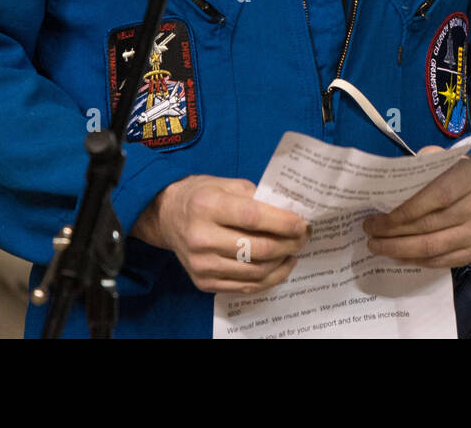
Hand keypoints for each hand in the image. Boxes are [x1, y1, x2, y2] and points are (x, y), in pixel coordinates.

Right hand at [132, 175, 309, 293]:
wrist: (167, 216)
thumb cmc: (201, 196)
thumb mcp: (226, 184)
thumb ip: (257, 197)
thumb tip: (291, 212)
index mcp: (207, 206)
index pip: (253, 218)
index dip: (283, 223)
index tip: (302, 224)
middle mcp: (201, 237)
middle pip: (257, 249)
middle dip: (288, 244)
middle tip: (303, 237)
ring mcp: (201, 264)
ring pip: (255, 272)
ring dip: (282, 263)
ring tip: (293, 250)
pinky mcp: (203, 282)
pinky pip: (244, 287)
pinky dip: (269, 279)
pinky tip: (279, 266)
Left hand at [363, 154, 470, 267]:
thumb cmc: (455, 174)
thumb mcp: (441, 160)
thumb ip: (417, 169)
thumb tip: (383, 188)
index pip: (435, 197)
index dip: (403, 212)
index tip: (376, 219)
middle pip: (430, 226)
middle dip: (394, 233)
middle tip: (370, 234)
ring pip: (433, 248)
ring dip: (400, 250)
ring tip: (378, 247)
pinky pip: (441, 261)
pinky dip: (416, 260)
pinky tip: (398, 256)